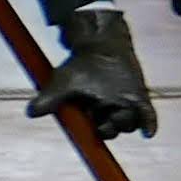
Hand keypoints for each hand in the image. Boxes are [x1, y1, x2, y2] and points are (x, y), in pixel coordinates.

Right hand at [31, 7, 156, 137]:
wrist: (100, 44)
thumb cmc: (80, 65)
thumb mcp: (63, 82)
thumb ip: (48, 99)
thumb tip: (31, 113)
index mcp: (91, 113)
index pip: (95, 132)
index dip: (95, 136)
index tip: (93, 135)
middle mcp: (110, 111)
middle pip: (113, 130)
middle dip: (109, 128)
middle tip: (104, 120)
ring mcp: (127, 104)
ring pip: (129, 123)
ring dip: (125, 121)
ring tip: (118, 110)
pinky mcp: (140, 96)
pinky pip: (147, 115)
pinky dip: (149, 124)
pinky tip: (149, 132)